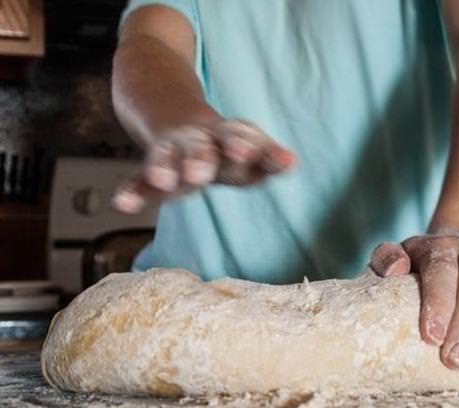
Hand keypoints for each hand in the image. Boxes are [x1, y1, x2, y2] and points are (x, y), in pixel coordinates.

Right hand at [113, 118, 295, 212]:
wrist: (169, 107)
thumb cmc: (220, 145)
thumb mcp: (244, 150)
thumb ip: (267, 160)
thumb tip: (291, 162)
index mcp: (231, 140)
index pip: (251, 146)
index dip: (267, 154)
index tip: (285, 162)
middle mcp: (202, 141)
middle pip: (205, 147)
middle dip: (205, 157)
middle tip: (205, 170)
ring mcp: (174, 150)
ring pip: (169, 155)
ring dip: (168, 166)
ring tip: (163, 179)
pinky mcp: (152, 162)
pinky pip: (139, 177)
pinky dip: (132, 190)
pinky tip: (122, 205)